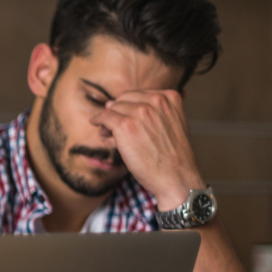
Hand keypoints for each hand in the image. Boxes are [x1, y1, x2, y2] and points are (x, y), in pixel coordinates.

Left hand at [89, 90, 206, 209]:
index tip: (126, 119)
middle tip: (114, 128)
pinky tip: (96, 124)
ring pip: (113, 109)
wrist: (176, 177)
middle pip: (124, 100)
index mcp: (170, 97)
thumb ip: (149, 112)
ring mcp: (140, 112)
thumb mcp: (171, 124)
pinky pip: (104, 117)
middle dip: (117, 113)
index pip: (138, 95)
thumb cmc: (171, 156)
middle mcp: (156, 101)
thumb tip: (108, 104)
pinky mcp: (125, 125)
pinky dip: (97, 119)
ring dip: (108, 121)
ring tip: (109, 134)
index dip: (128, 107)